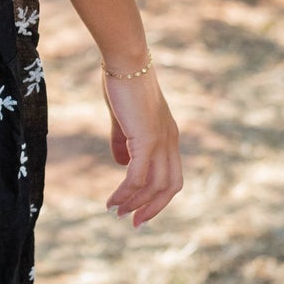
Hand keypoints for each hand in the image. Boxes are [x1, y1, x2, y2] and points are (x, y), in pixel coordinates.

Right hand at [101, 65, 181, 227]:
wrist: (125, 61)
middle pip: (170, 186)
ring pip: (154, 185)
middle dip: (153, 208)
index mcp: (168, 135)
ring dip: (135, 203)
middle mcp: (170, 141)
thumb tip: (121, 164)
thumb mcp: (123, 117)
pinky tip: (112, 200)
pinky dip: (126, 192)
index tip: (141, 210)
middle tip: (133, 223)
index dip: (159, 196)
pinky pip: (137, 176)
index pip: (171, 174)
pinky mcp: (147, 139)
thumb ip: (123, 140)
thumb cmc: (122, 82)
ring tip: (116, 212)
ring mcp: (161, 141)